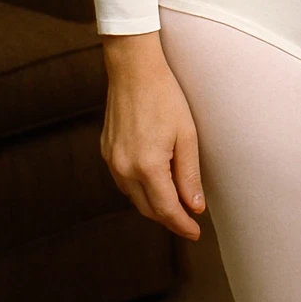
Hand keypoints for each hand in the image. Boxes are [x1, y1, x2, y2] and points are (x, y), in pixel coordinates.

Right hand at [100, 31, 206, 240]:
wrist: (133, 70)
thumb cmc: (164, 97)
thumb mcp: (187, 135)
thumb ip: (189, 174)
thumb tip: (194, 206)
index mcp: (147, 166)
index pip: (166, 209)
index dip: (181, 224)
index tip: (195, 232)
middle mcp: (124, 169)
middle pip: (147, 208)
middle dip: (169, 218)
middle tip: (188, 221)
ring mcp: (111, 161)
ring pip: (133, 197)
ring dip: (153, 204)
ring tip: (174, 204)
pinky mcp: (106, 151)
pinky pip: (123, 181)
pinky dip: (139, 189)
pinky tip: (153, 183)